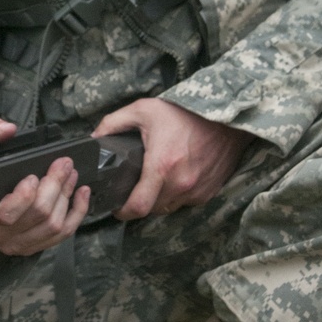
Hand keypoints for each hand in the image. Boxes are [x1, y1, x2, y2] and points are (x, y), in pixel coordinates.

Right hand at [0, 115, 90, 256]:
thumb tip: (8, 130)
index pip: (6, 213)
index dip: (25, 196)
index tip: (34, 175)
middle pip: (36, 216)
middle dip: (55, 187)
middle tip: (64, 164)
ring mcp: (15, 243)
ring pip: (52, 226)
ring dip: (66, 197)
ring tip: (71, 175)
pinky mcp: (32, 246)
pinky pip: (61, 236)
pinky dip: (77, 214)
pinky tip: (81, 194)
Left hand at [93, 99, 253, 220]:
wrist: (226, 116)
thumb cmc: (185, 112)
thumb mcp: (143, 109)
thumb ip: (113, 123)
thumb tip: (94, 137)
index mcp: (161, 166)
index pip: (137, 207)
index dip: (123, 211)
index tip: (117, 207)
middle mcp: (180, 183)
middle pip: (151, 209)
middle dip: (140, 201)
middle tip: (136, 186)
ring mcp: (196, 190)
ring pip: (169, 207)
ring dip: (159, 199)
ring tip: (156, 179)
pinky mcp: (208, 192)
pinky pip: (186, 202)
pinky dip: (178, 194)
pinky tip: (176, 176)